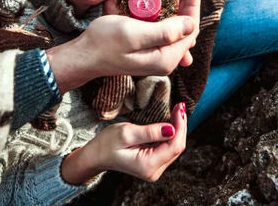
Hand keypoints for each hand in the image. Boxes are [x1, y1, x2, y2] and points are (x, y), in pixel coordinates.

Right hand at [61, 102, 186, 183]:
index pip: (174, 146)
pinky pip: (167, 148)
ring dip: (177, 129)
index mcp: (148, 165)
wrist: (96, 155)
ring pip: (174, 147)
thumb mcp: (126, 133)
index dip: (180, 126)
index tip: (179, 107)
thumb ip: (150, 132)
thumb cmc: (107, 143)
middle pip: (177, 147)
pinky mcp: (153, 163)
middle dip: (180, 126)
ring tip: (176, 111)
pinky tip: (170, 121)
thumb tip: (172, 129)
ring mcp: (154, 168)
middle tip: (179, 106)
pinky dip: (171, 134)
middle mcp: (154, 171)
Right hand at [104, 0, 195, 67]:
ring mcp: (157, 59)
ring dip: (181, 12)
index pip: (190, 29)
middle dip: (189, 7)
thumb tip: (191, 23)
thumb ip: (164, 31)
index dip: (192, 6)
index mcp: (165, 58)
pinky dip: (170, 18)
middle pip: (187, 31)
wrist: (84, 55)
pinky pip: (167, 34)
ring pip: (178, 32)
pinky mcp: (150, 54)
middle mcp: (165, 62)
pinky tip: (168, 7)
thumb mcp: (133, 33)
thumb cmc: (104, 42)